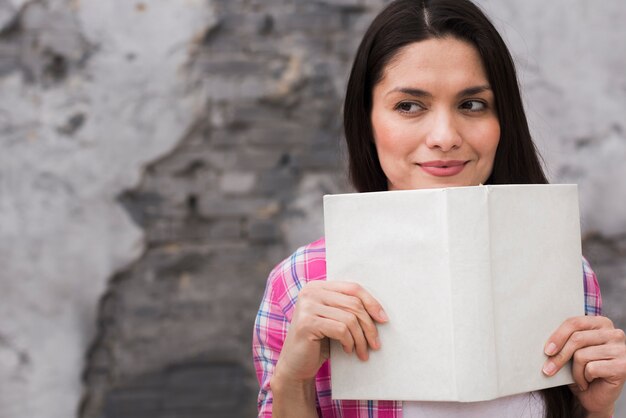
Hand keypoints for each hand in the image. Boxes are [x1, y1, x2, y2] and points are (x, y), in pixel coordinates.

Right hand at [273, 281, 387, 384]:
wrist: (296, 364)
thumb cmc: (319, 342)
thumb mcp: (334, 319)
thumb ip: (347, 308)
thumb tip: (379, 312)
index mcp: (318, 286)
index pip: (352, 288)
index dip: (371, 302)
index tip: (383, 319)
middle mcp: (310, 292)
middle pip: (353, 303)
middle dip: (368, 326)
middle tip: (375, 343)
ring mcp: (307, 306)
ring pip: (349, 318)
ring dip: (360, 338)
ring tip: (362, 351)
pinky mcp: (306, 323)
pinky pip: (341, 330)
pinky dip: (349, 342)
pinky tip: (347, 350)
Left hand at [542, 316, 625, 415]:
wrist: (594, 396)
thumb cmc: (581, 370)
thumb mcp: (570, 352)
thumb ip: (564, 340)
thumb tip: (541, 337)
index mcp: (601, 323)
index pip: (575, 322)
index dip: (557, 336)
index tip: (546, 350)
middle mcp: (615, 333)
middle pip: (577, 338)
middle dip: (559, 356)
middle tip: (548, 369)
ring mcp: (621, 350)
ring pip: (582, 355)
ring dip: (574, 371)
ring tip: (578, 378)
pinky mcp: (623, 366)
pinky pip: (591, 368)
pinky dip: (583, 378)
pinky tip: (588, 382)